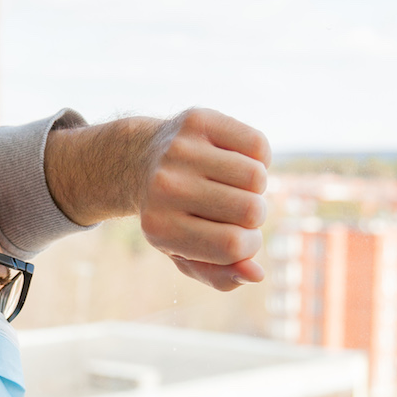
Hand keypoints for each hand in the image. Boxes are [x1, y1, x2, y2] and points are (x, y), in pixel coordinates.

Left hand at [138, 109, 271, 290]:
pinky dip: (257, 157)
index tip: (238, 238)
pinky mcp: (197, 121)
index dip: (249, 245)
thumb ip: (220, 275)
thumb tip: (257, 275)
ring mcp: (180, 150)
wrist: (138, 160)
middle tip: (231, 208)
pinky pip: (258, 145)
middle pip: (252, 211)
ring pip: (257, 177)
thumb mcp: (186, 253)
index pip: (234, 245)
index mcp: (160, 229)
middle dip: (254, 215)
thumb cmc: (172, 216)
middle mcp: (166, 187)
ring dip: (255, 186)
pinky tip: (233, 160)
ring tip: (230, 184)